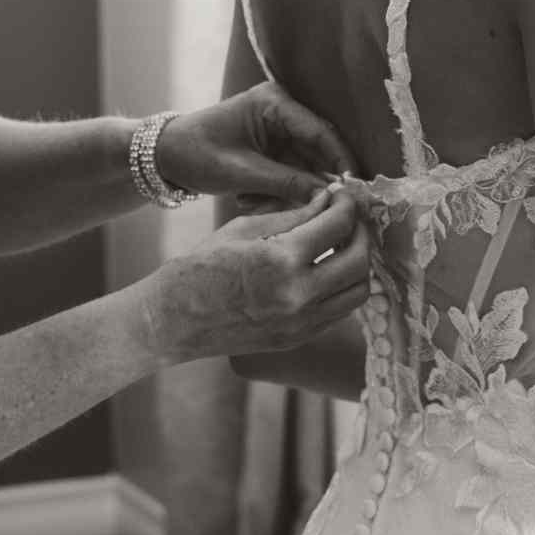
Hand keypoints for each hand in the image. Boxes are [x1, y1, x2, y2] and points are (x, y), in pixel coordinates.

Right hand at [146, 189, 369, 360]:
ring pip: (358, 292)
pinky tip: (329, 271)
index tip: (343, 196)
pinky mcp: (299, 338)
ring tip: (343, 246)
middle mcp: (299, 295)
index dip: (347, 205)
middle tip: (349, 218)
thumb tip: (327, 201)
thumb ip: (292, 215)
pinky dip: (343, 288)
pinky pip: (340, 312)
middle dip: (360, 232)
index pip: (338, 226)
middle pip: (359, 260)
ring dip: (358, 264)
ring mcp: (301, 323)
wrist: (174, 320)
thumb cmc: (200, 267)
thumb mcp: (244, 228)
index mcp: (282, 259)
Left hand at [154, 82, 357, 206]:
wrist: (163, 156)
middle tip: (315, 211)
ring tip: (254, 202)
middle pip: (319, 151)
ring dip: (289, 192)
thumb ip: (288, 183)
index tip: (353, 190)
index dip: (340, 162)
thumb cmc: (195, 154)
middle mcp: (282, 112)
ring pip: (306, 167)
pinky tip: (248, 199)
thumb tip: (330, 197)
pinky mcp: (274, 150)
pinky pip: (291, 175)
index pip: (321, 132)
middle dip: (313, 183)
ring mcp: (279, 131)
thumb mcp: (241, 172)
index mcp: (274, 103)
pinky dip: (277, 192)